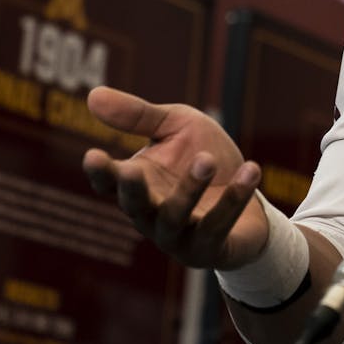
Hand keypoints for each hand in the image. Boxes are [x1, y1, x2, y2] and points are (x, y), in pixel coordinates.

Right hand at [82, 86, 267, 269]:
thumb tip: (93, 94)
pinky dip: (234, 199)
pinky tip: (251, 170)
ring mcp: (178, 235)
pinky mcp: (210, 248)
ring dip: (190, 189)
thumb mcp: (176, 126)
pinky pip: (218, 226)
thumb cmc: (204, 154)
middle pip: (134, 206)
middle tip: (132, 172)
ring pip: (175, 217)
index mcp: (137, 182)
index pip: (108, 181)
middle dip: (132, 190)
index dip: (100, 172)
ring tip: (207, 160)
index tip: (93, 156)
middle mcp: (150, 214)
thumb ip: (139, 115)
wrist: (248, 186)